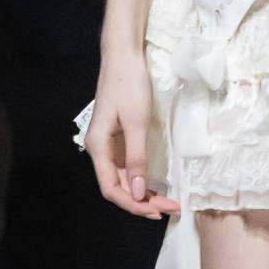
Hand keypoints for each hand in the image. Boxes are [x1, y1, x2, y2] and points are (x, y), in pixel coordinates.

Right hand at [86, 47, 179, 219]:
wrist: (124, 57)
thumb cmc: (129, 86)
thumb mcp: (137, 122)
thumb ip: (137, 158)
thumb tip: (139, 192)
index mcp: (97, 148)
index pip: (111, 189)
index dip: (133, 204)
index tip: (158, 211)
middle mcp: (99, 150)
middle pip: (118, 186)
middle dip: (143, 202)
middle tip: (171, 209)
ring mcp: (108, 144)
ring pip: (124, 178)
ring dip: (143, 192)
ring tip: (167, 202)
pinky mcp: (118, 137)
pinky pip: (127, 166)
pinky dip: (141, 178)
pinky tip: (155, 185)